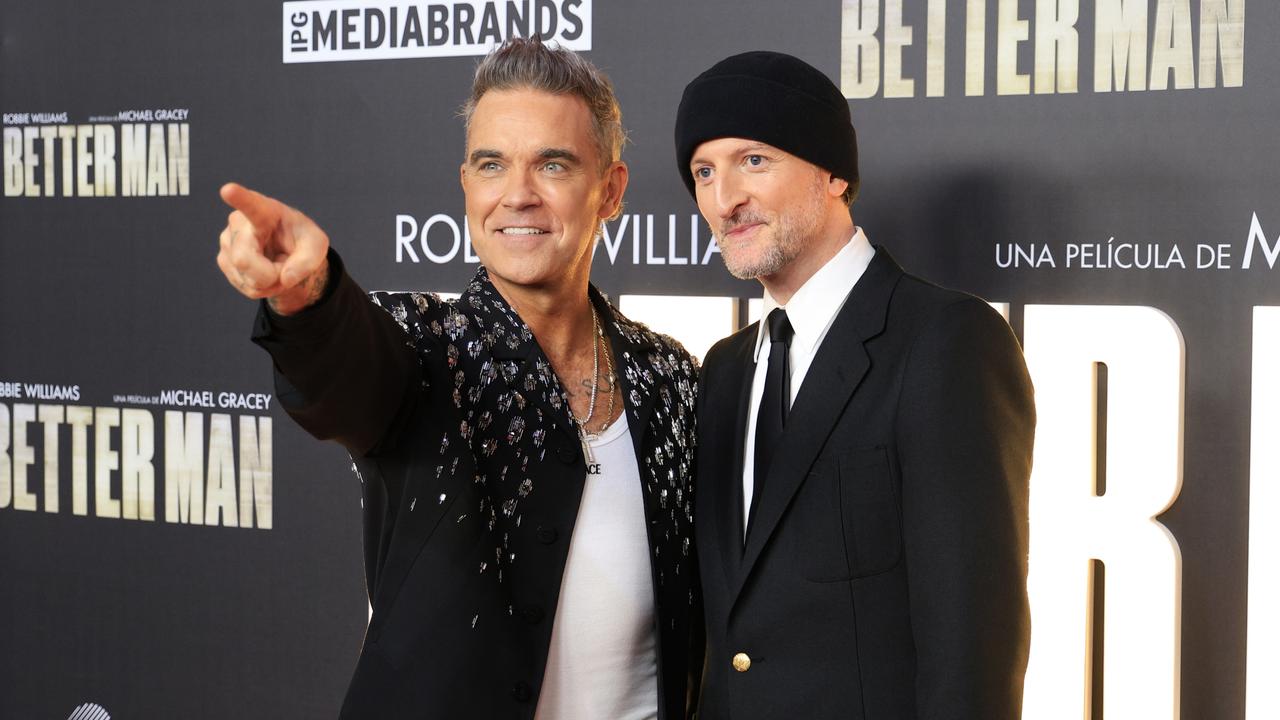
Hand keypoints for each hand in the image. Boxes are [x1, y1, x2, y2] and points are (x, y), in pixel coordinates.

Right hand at [217, 182, 329, 315]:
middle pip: (244, 260)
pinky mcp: (224, 260)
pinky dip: (263, 288)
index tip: (227, 190)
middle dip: (270, 275)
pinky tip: (265, 273)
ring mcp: (227, 241)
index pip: (250, 204)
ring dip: (270, 283)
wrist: (288, 252)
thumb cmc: (301, 240)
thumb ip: (308, 261)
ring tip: (275, 265)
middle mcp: (239, 222)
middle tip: (285, 266)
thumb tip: (286, 278)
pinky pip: (246, 287)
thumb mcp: (316, 246)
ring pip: (246, 278)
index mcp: (265, 210)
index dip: (238, 197)